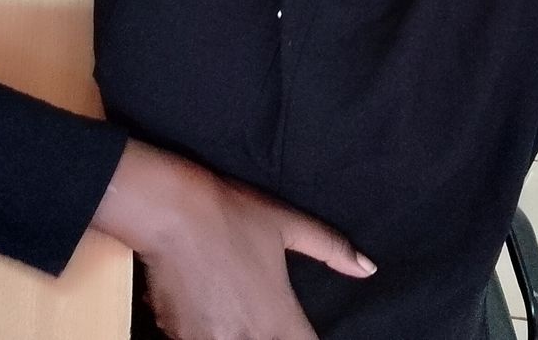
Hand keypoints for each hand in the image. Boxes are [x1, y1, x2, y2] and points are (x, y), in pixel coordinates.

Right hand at [92, 139, 375, 339]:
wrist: (168, 211)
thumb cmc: (231, 213)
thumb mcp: (288, 224)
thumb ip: (332, 250)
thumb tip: (369, 268)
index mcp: (277, 319)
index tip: (299, 330)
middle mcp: (244, 338)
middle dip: (267, 335)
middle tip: (258, 309)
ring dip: (234, 333)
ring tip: (231, 304)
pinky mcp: (175, 336)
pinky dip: (204, 331)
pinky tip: (204, 307)